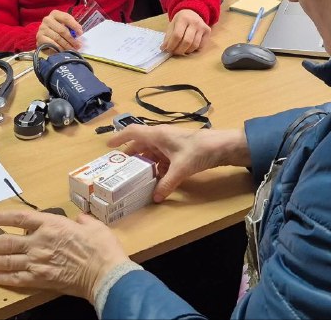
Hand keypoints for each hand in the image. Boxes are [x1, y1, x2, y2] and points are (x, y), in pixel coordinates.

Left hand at [0, 210, 128, 304]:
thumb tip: (78, 219)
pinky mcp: (40, 279)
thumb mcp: (94, 226)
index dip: (2, 217)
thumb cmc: (101, 248)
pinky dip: (2, 278)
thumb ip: (82, 221)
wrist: (104, 273)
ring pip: (7, 260)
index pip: (21, 218)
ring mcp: (38, 262)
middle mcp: (40, 242)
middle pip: (7, 241)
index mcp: (52, 225)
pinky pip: (16, 278)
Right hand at [36, 10, 81, 51]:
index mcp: (55, 14)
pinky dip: (59, 48)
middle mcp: (47, 19)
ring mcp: (42, 28)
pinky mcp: (39, 37)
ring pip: (58, 38)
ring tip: (73, 49)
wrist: (45, 39)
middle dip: (72, 39)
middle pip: (62, 30)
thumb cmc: (58, 31)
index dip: (75, 26)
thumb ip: (72, 27)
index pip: (66, 18)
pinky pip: (52, 43)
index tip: (80, 33)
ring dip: (67, 45)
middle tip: (78, 45)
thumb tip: (79, 33)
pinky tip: (64, 51)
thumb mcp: (65, 26)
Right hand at [107, 125, 249, 201]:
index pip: (133, 132)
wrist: (222, 147)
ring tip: (133, 177)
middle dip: (129, 155)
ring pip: (151, 152)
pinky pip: (161, 158)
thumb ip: (166, 184)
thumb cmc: (199, 150)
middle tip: (118, 168)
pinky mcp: (179, 151)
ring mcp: (171, 144)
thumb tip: (155, 198)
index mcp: (158, 135)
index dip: (119, 137)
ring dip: (143, 163)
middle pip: (140, 144)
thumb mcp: (180, 169)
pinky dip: (156, 167)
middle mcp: (162, 137)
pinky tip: (155, 179)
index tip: (107, 147)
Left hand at [161, 9, 209, 54]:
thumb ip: (168, 36)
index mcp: (183, 18)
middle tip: (175, 52)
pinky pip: (201, 45)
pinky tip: (189, 46)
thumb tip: (164, 48)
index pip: (177, 35)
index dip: (172, 45)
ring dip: (186, 51)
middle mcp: (194, 22)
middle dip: (179, 50)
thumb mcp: (172, 24)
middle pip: (187, 41)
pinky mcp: (208, 31)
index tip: (168, 50)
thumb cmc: (180, 20)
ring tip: (181, 50)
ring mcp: (202, 27)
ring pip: (195, 45)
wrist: (192, 12)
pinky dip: (194, 49)